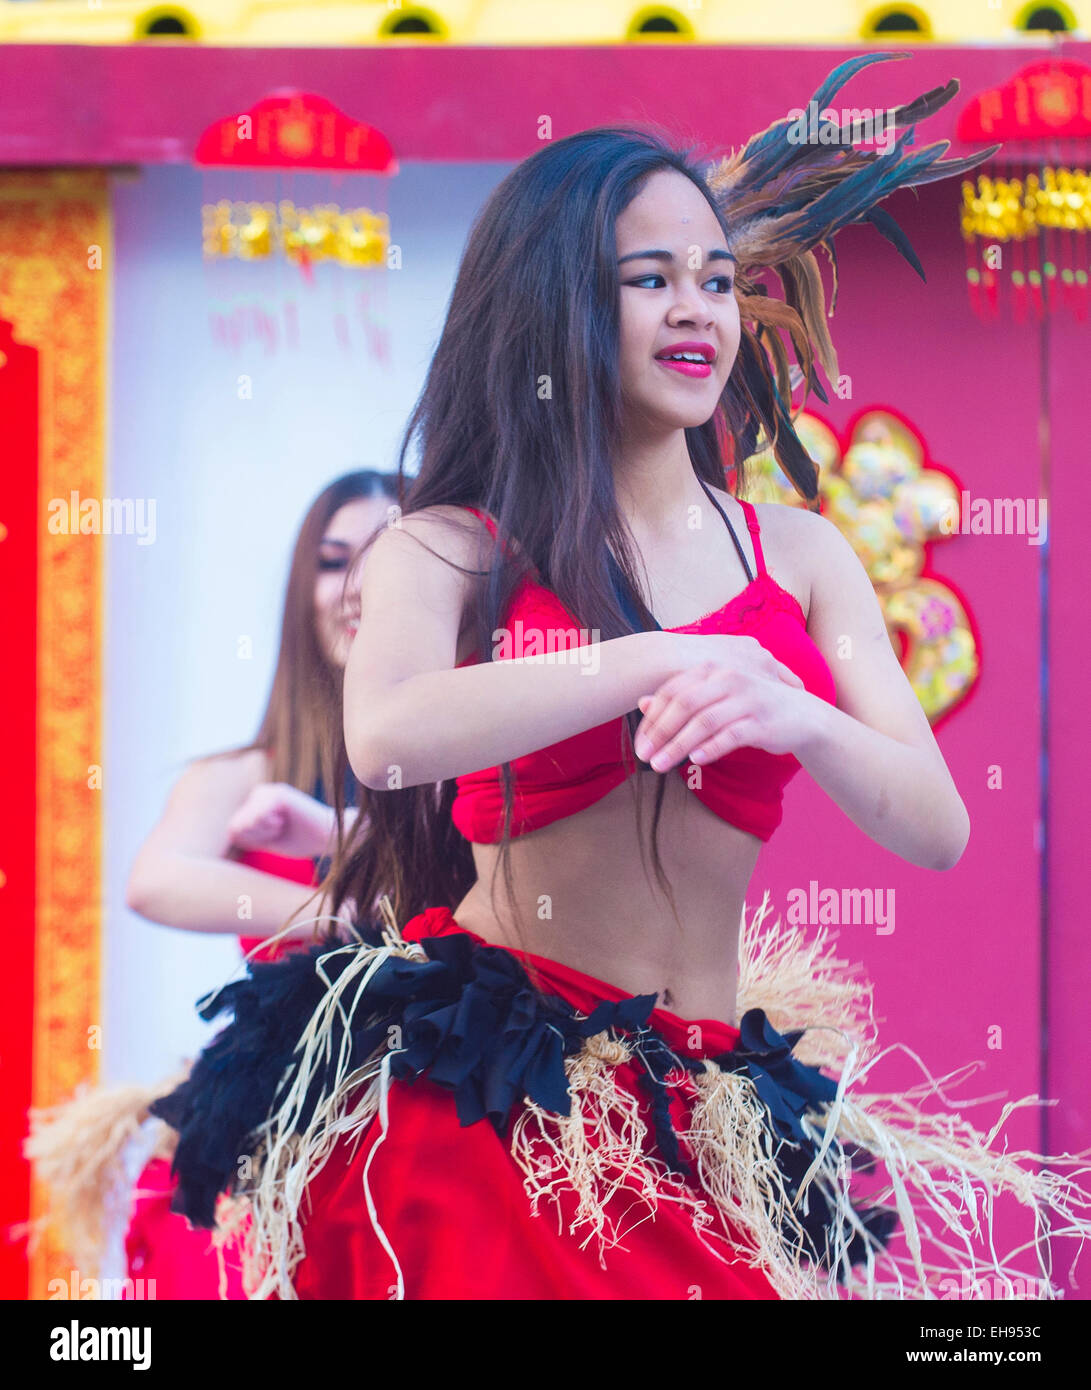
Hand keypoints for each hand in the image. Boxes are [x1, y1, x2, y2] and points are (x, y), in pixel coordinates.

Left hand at [226, 783, 337, 858]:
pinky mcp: (278, 794)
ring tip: (284, 824)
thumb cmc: (301, 840)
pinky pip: (257, 817)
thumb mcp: (267, 840)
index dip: (253, 841)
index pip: (234, 830)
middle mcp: (260, 793)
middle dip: (258, 837)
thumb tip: (231, 829)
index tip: (274, 836)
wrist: (329, 837)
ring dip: (265, 831)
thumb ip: (248, 834)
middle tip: (281, 830)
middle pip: (237, 826)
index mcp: (256, 804)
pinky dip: (270, 826)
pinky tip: (286, 819)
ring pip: (245, 822)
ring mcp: (268, 791)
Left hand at [633, 633, 816, 770]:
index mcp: (713, 669)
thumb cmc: (749, 707)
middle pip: (685, 704)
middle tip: (644, 757)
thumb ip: (681, 698)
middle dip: (660, 733)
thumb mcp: (714, 698)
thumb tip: (642, 703)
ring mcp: (747, 698)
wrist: (802, 715)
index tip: (639, 745)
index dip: (652, 719)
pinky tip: (694, 760)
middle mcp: (728, 678)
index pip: (673, 691)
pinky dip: (710, 748)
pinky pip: (731, 735)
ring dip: (678, 745)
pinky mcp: (762, 721)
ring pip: (705, 721)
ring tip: (660, 765)